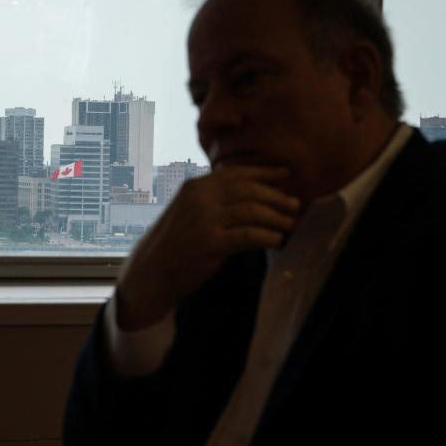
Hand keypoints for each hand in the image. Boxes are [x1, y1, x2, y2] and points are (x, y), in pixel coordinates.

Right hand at [116, 166, 299, 330]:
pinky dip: (268, 236)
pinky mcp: (210, 243)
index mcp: (195, 186)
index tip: (286, 174)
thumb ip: (214, 200)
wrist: (150, 273)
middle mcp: (199, 198)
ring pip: (252, 211)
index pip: (236, 173)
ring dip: (276, 218)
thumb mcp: (189, 212)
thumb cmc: (174, 244)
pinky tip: (277, 240)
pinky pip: (249, 235)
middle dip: (276, 196)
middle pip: (249, 190)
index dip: (264, 172)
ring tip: (290, 225)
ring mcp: (204, 220)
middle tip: (295, 204)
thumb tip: (254, 195)